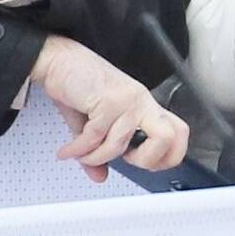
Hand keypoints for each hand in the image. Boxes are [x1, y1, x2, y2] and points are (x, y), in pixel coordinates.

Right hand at [31, 33, 188, 172]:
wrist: (57, 60)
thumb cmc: (77, 84)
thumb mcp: (91, 123)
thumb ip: (98, 151)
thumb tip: (99, 175)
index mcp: (144, 105)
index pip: (178, 132)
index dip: (166, 155)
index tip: (141, 161)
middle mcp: (140, 101)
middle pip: (168, 138)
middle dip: (146, 160)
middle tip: (125, 160)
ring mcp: (127, 100)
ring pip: (119, 145)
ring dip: (93, 157)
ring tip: (79, 154)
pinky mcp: (108, 100)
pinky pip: (95, 138)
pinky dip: (78, 149)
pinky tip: (68, 149)